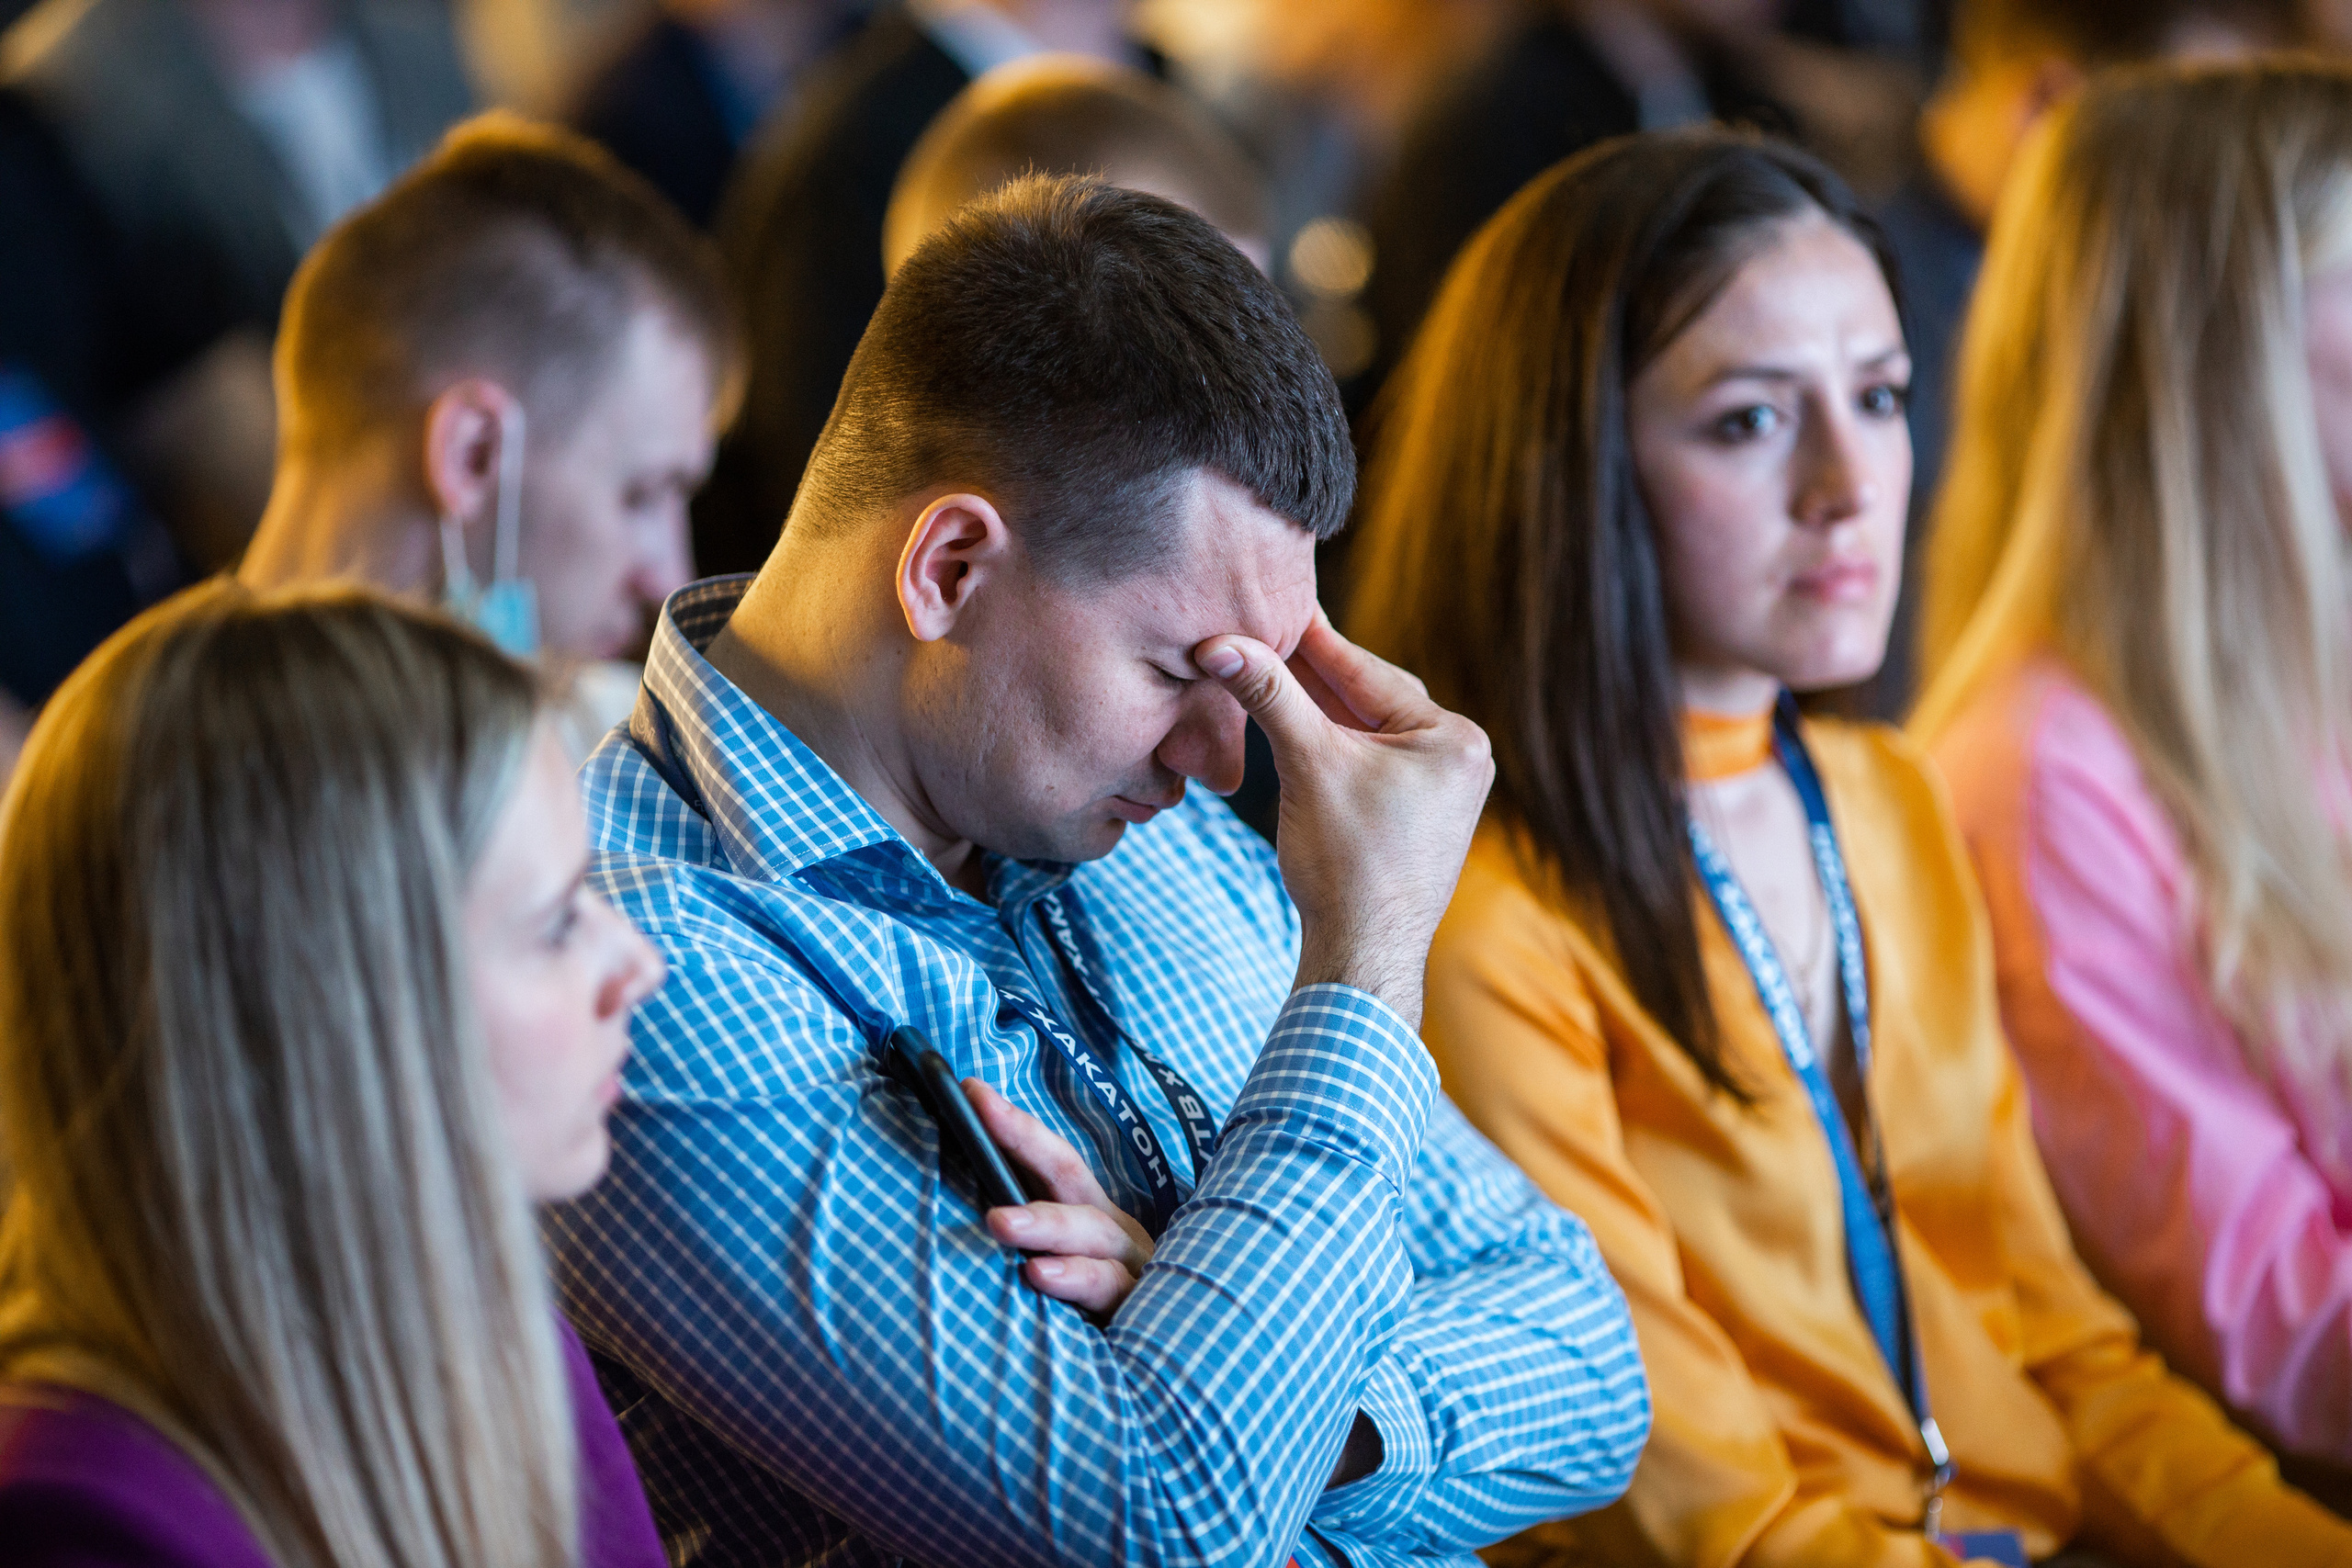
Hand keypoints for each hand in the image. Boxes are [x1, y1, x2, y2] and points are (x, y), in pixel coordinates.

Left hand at [965, 1078, 1154, 1317]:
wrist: (1156, 1395)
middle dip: (1029, 1156)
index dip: (1014, 1126)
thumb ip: (1018, 1237)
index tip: (967, 1090)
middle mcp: (1117, 1242)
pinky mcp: (1144, 1332)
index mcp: (1091, 1219)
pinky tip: (1045, 1289)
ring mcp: (1137, 1285)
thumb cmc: (1081, 1324)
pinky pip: (1117, 1311)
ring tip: (1024, 1259)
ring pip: (1101, 1257)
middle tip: (976, 1127)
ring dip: (1058, 1246)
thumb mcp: (1052, 1269)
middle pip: (1075, 1191)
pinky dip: (1081, 1295)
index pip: (1052, 1161)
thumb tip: (953, 1204)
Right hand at [1194, 611, 1492, 1027]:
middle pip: (1370, 696)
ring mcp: (1443, 788)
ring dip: (1318, 706)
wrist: (1361, 955)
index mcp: (1453, 738)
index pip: (1368, 672)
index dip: (1312, 639)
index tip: (1273, 602)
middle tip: (1263, 631)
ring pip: (1367, 727)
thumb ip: (1269, 696)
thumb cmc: (1345, 867)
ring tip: (1267, 671)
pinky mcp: (1419, 813)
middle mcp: (1460, 757)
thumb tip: (1221, 642)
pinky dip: (1331, 741)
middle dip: (1313, 672)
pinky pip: (1369, 758)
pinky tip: (1293, 723)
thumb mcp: (1307, 765)